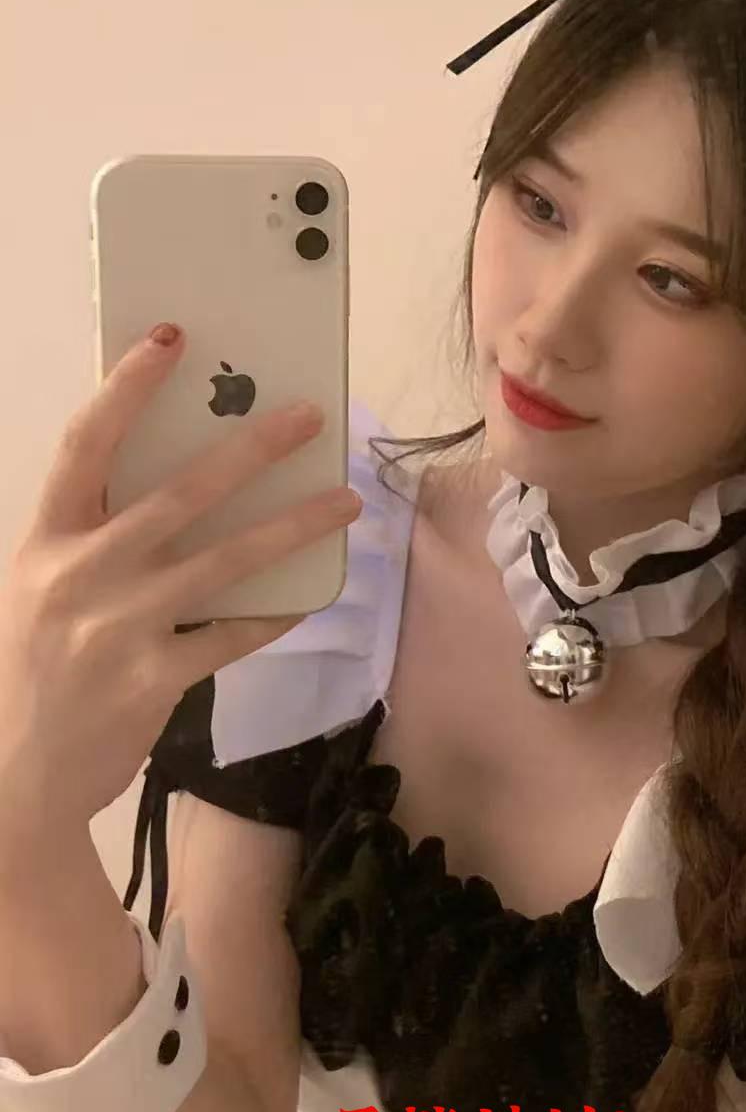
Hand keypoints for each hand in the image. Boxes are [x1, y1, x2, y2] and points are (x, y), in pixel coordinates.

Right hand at [0, 324, 360, 840]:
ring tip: (346, 501)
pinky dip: (275, 612)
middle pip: (180, 492)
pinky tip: (310, 593)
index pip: (86, 444)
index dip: (127, 386)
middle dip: (252, 448)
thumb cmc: (39, 661)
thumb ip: (103, 534)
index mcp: (46, 538)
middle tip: (309, 416)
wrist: (14, 772)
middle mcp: (79, 573)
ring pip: (226, 560)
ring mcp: (117, 628)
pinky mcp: (153, 679)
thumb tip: (201, 479)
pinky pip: (233, 633)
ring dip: (294, 525)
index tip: (173, 338)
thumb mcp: (49, 584)